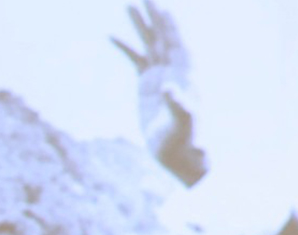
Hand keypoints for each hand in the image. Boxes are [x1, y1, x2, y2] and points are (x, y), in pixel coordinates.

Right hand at [112, 1, 207, 184]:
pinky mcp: (148, 86)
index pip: (177, 43)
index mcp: (186, 75)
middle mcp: (174, 71)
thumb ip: (179, 106)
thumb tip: (169, 88)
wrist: (179, 156)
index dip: (170, 25)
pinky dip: (125, 47)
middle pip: (163, 37)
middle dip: (155, 16)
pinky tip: (111, 35)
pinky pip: (136, 60)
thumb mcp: (182, 125)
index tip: (162, 6)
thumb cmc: (185, 142)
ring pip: (150, 44)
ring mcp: (161, 76)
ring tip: (129, 5)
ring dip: (140, 25)